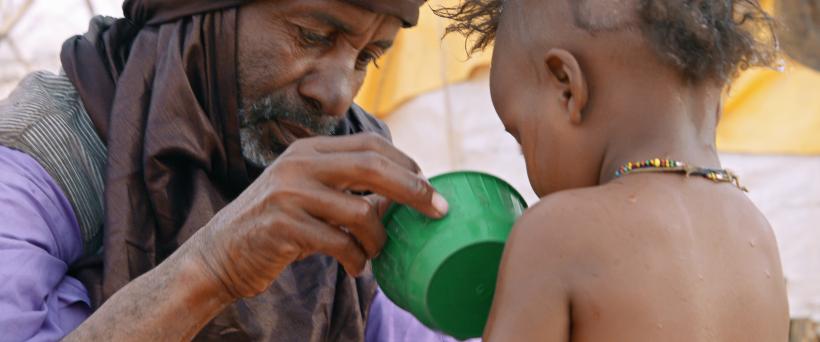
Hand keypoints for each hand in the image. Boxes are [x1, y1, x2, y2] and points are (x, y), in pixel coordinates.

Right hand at [189, 133, 448, 298]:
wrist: (218, 255)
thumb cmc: (276, 228)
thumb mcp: (312, 198)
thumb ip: (351, 191)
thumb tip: (404, 195)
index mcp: (309, 151)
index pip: (371, 145)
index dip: (406, 164)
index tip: (429, 187)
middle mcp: (299, 164)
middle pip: (373, 167)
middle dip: (413, 190)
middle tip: (438, 211)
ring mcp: (289, 193)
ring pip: (360, 212)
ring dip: (379, 240)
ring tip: (376, 254)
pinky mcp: (282, 225)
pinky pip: (339, 243)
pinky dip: (356, 259)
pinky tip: (355, 268)